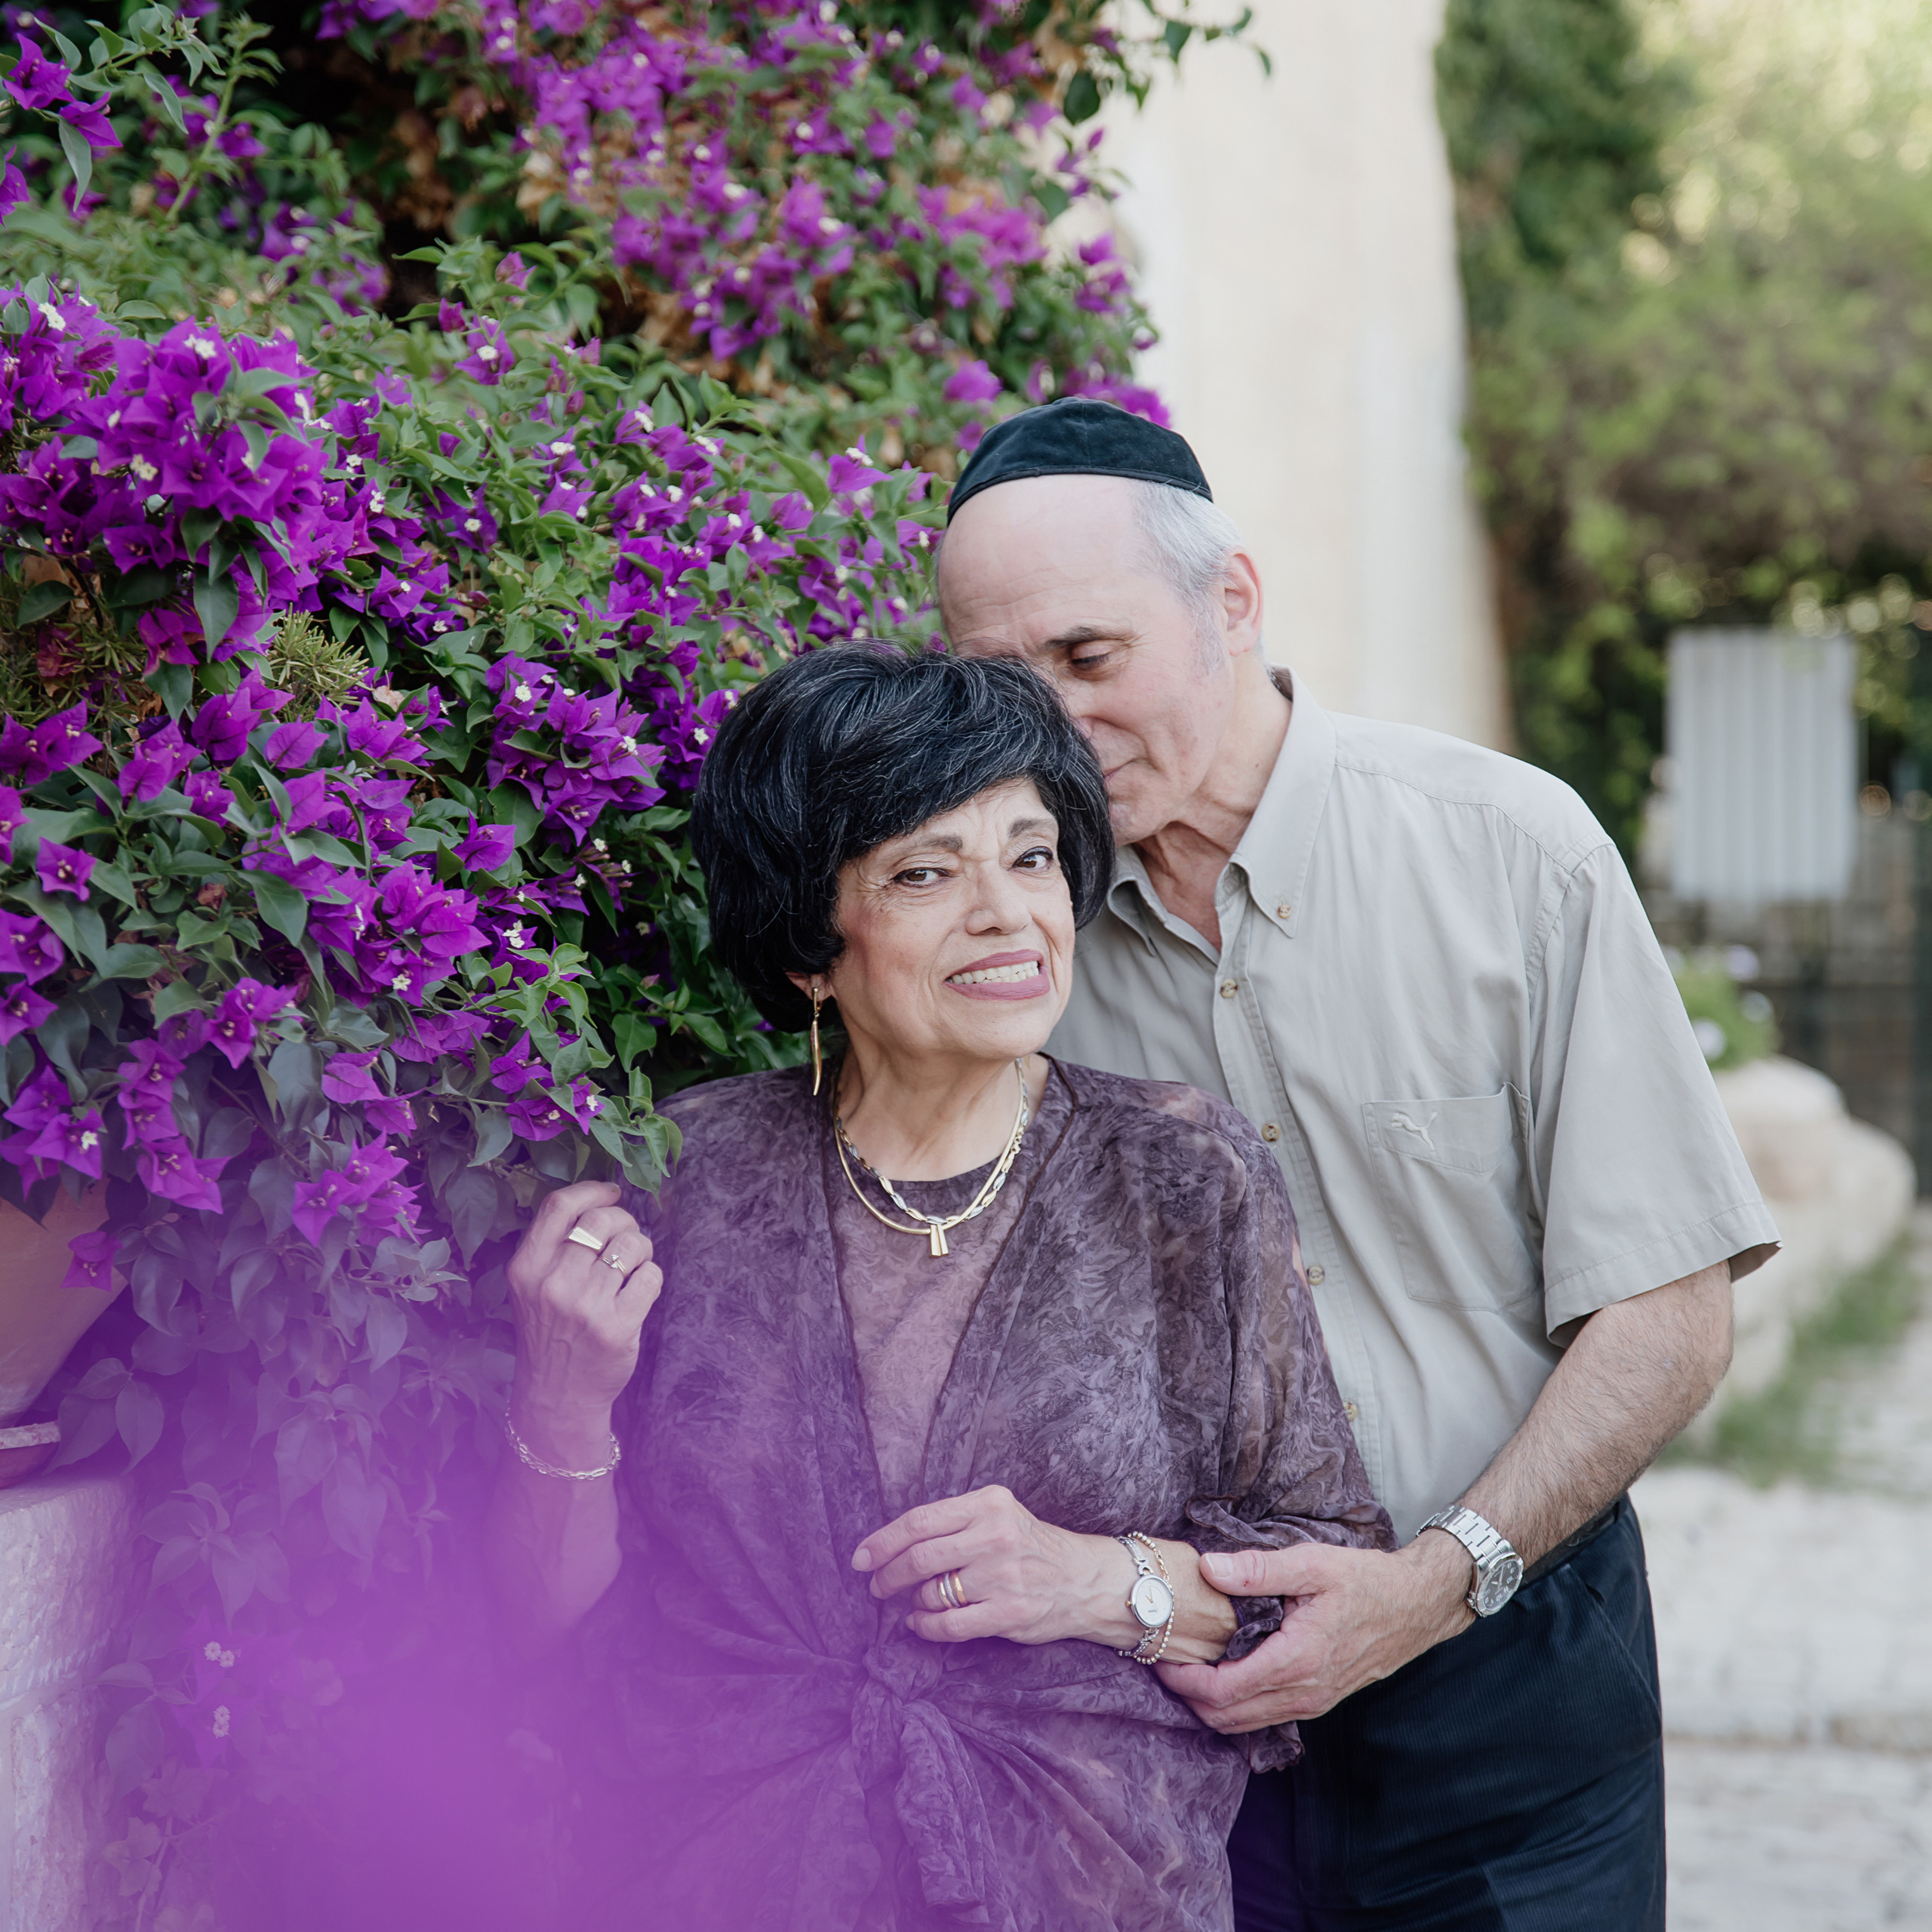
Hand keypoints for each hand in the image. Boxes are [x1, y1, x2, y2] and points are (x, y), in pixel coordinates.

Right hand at [505, 1180, 661, 1434]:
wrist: (557, 1394)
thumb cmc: (550, 1332)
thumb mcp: (532, 1288)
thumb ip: (554, 1246)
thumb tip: (602, 1200)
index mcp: (526, 1269)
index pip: (559, 1206)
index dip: (593, 1190)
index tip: (612, 1191)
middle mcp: (553, 1284)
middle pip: (602, 1220)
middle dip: (624, 1220)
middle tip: (626, 1238)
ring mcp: (585, 1307)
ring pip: (632, 1245)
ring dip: (641, 1249)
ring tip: (633, 1267)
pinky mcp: (617, 1327)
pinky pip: (651, 1276)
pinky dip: (651, 1276)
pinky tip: (639, 1290)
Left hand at [852, 1484, 1123, 1647]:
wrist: (1084, 1579)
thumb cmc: (1030, 1546)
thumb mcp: (998, 1515)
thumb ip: (953, 1523)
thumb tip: (893, 1544)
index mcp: (987, 1503)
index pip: (920, 1520)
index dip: (883, 1541)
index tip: (861, 1557)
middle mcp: (995, 1535)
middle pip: (920, 1556)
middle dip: (887, 1574)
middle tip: (876, 1586)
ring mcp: (1003, 1575)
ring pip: (932, 1591)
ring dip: (913, 1601)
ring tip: (912, 1602)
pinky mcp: (1009, 1612)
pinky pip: (950, 1624)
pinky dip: (925, 1627)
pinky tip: (920, 1624)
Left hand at [1153, 1534, 1472, 1731]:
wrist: (1416, 1605)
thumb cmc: (1366, 1580)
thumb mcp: (1311, 1563)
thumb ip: (1257, 1569)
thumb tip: (1208, 1568)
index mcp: (1296, 1660)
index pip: (1223, 1691)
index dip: (1184, 1680)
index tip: (1158, 1657)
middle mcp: (1303, 1692)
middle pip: (1228, 1717)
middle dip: (1189, 1697)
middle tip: (1162, 1663)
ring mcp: (1313, 1702)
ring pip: (1247, 1722)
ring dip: (1211, 1704)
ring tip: (1187, 1668)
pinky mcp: (1319, 1699)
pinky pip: (1267, 1715)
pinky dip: (1237, 1704)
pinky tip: (1226, 1673)